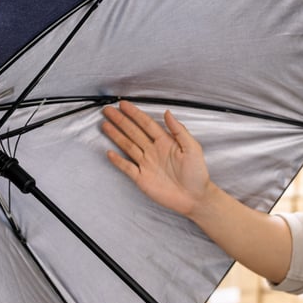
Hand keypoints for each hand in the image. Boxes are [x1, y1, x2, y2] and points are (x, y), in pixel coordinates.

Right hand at [100, 101, 210, 216]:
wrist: (195, 198)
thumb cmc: (197, 174)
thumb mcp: (193, 148)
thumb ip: (179, 130)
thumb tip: (167, 113)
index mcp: (165, 142)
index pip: (146, 124)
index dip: (135, 114)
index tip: (124, 105)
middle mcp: (153, 151)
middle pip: (133, 132)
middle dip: (121, 121)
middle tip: (108, 111)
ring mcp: (146, 164)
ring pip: (128, 146)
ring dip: (116, 136)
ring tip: (105, 125)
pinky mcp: (142, 178)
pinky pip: (127, 167)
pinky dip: (118, 161)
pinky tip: (110, 152)